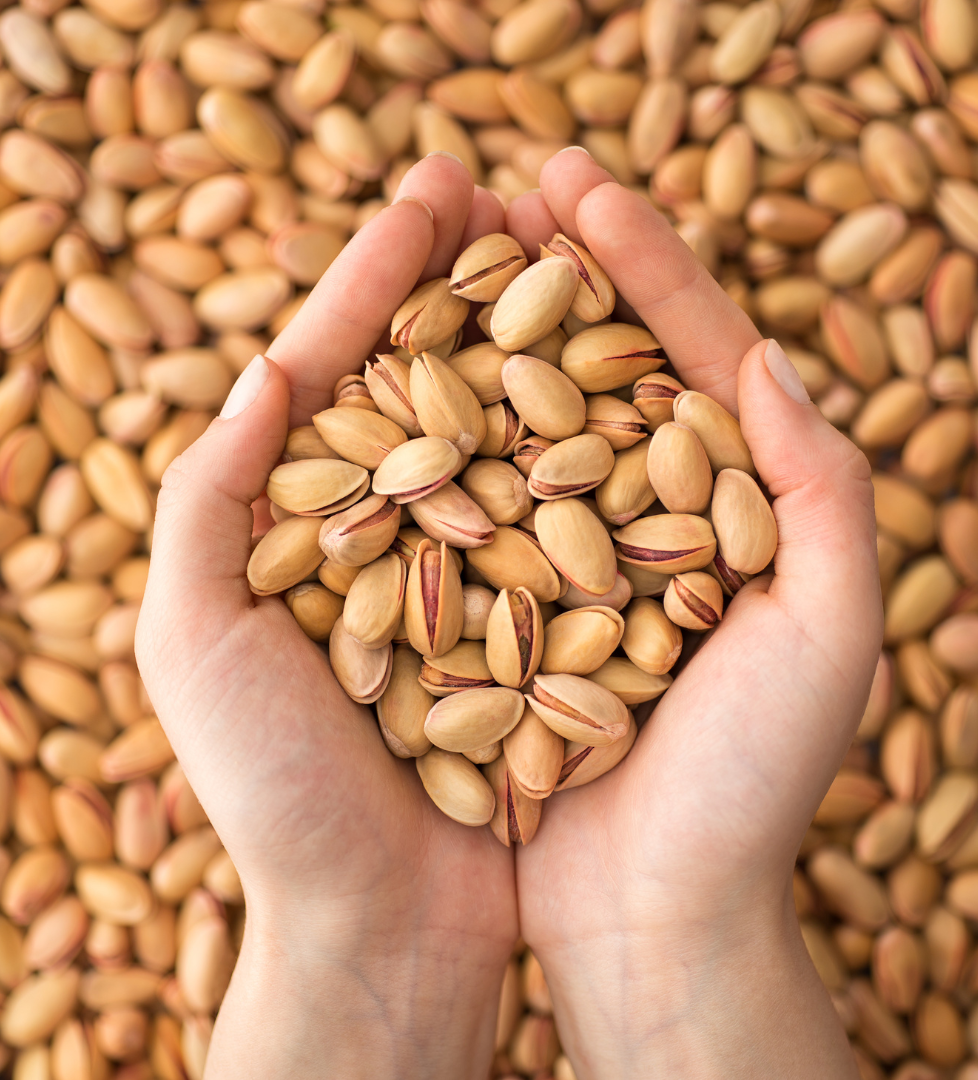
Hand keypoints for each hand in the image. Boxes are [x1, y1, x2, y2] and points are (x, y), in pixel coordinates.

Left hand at [135, 156, 518, 1079]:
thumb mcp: (196, 638)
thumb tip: (267, 367)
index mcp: (312, 518)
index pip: (346, 364)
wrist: (393, 921)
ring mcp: (490, 564)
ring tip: (578, 236)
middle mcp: (409, 526)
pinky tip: (633, 365)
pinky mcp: (559, 614)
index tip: (436, 185)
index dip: (385, 271)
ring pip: (519, 423)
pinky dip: (602, 434)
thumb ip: (210, 498)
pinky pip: (585, 506)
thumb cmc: (280, 794)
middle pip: (441, 374)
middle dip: (472, 274)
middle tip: (512, 179)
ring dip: (544, 329)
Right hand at [509, 150, 880, 1077]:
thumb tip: (770, 359)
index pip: (691, 354)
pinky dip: (440, 432)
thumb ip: (824, 492)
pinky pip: (468, 500)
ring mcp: (566, 552)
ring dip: (486, 325)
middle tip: (500, 178)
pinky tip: (399, 367)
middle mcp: (646, 513)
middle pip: (601, 364)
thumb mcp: (829, 632)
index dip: (641, 262)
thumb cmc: (752, 786)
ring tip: (441, 241)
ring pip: (525, 415)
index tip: (576, 182)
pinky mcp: (500, 602)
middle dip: (554, 268)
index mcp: (735, 504)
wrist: (653, 910)